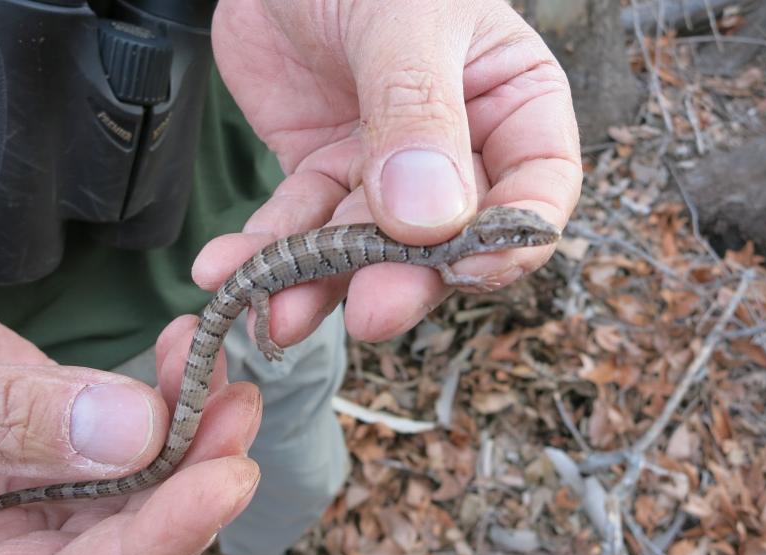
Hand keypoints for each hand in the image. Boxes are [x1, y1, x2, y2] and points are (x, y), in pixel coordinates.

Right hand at [0, 319, 261, 554]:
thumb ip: (16, 424)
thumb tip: (137, 432)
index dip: (161, 539)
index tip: (229, 479)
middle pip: (127, 539)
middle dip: (194, 473)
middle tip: (238, 406)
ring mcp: (40, 512)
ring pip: (137, 489)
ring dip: (188, 427)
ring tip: (215, 366)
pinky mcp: (58, 463)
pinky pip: (123, 444)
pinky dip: (156, 400)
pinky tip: (179, 352)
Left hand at [198, 0, 580, 347]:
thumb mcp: (404, 16)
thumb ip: (419, 111)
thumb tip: (432, 220)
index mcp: (511, 104)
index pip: (538, 190)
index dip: (512, 241)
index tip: (467, 268)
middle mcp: (456, 149)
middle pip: (448, 240)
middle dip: (404, 279)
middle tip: (370, 313)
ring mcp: (386, 169)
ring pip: (365, 247)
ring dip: (322, 283)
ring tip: (275, 312)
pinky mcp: (321, 174)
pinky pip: (297, 225)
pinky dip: (263, 252)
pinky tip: (227, 270)